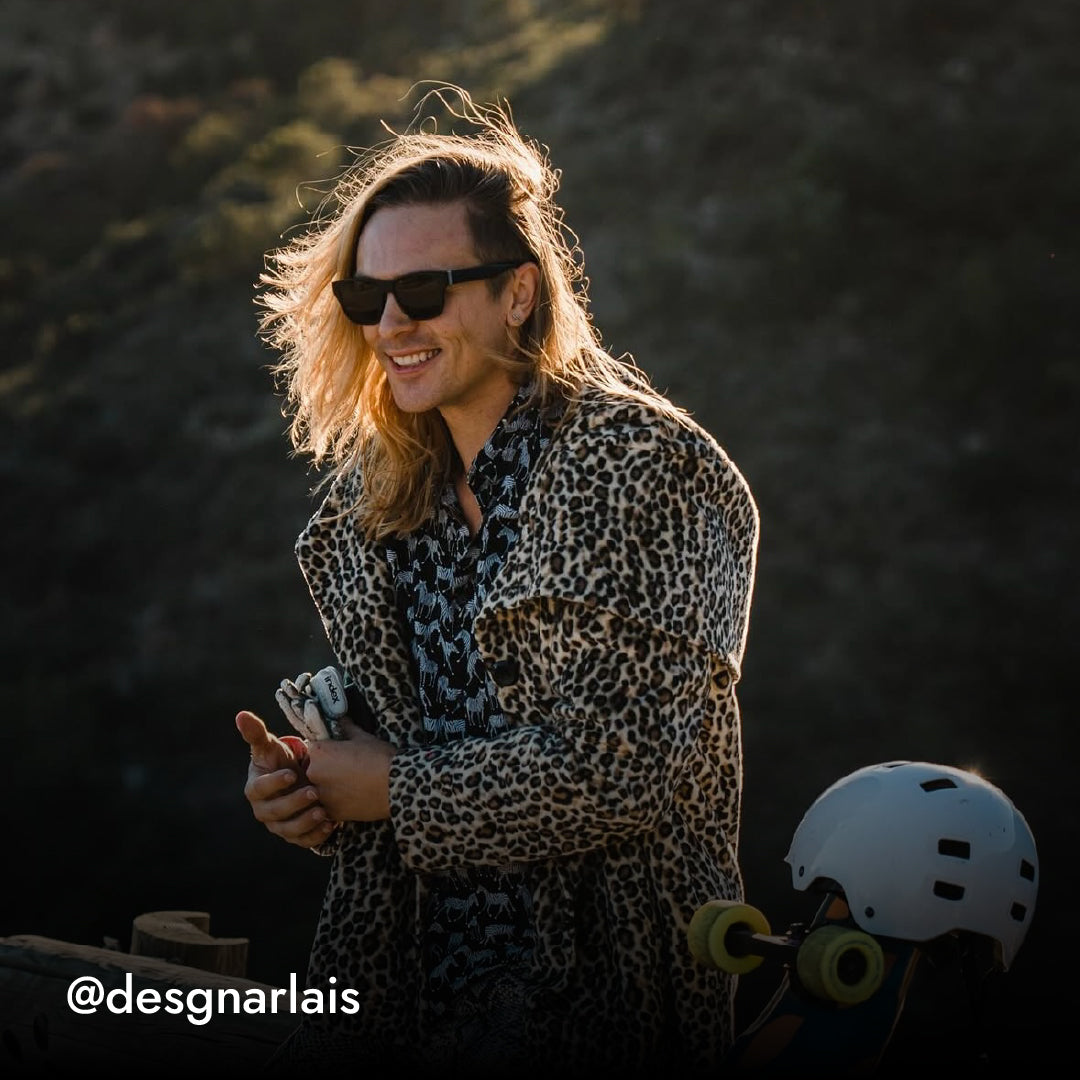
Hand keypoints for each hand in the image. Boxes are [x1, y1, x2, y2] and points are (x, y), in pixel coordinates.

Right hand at [236, 710, 337, 847]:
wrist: (295, 779)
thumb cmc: (279, 761)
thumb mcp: (270, 746)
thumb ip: (256, 732)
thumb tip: (241, 715)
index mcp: (254, 789)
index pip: (259, 789)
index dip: (274, 783)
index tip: (291, 773)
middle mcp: (263, 810)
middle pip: (274, 813)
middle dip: (294, 804)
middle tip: (313, 792)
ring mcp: (278, 825)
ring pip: (288, 831)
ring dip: (305, 823)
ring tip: (323, 812)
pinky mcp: (294, 835)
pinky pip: (303, 840)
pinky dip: (316, 835)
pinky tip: (331, 824)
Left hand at [305, 716, 397, 822]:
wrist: (395, 786)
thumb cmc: (380, 758)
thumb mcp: (363, 737)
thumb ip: (347, 728)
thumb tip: (341, 718)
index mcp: (319, 752)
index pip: (314, 749)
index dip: (327, 752)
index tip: (338, 755)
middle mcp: (313, 774)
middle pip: (314, 770)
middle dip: (326, 770)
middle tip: (347, 770)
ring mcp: (321, 795)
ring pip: (320, 790)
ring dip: (330, 788)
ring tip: (351, 785)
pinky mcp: (331, 813)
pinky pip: (329, 806)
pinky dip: (338, 803)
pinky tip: (354, 797)